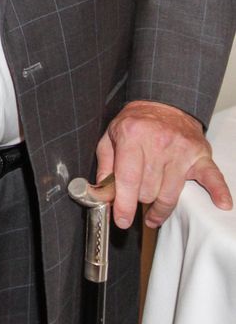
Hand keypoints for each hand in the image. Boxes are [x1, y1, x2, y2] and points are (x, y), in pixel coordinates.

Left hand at [95, 99, 232, 229]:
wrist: (164, 102)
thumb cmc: (136, 123)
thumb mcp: (111, 137)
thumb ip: (104, 167)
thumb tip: (102, 197)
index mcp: (132, 136)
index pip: (128, 180)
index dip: (123, 205)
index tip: (122, 220)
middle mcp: (158, 142)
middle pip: (148, 191)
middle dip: (139, 199)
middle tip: (136, 197)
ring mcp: (182, 150)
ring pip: (170, 194)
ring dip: (160, 208)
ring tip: (153, 213)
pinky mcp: (200, 155)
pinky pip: (212, 177)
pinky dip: (218, 192)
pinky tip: (221, 204)